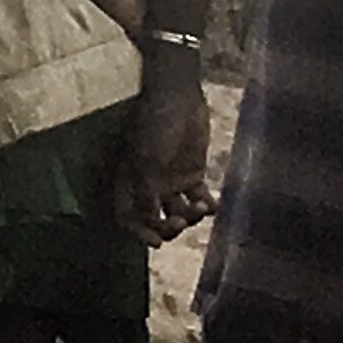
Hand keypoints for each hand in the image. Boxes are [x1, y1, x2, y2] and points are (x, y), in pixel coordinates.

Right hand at [114, 69, 213, 243]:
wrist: (177, 99)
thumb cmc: (154, 126)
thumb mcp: (147, 162)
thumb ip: (147, 193)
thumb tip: (150, 218)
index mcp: (129, 182)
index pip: (128, 217)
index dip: (139, 233)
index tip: (157, 243)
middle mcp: (148, 186)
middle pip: (155, 220)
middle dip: (168, 227)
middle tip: (180, 221)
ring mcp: (170, 181)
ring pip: (178, 213)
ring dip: (190, 216)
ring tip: (199, 206)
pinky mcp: (192, 174)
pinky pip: (199, 199)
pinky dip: (208, 206)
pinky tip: (213, 205)